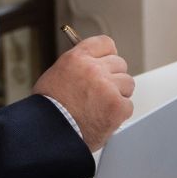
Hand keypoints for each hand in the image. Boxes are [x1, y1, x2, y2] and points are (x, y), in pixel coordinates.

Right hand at [33, 35, 134, 151]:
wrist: (48, 134)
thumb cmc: (49, 109)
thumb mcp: (57, 75)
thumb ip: (78, 66)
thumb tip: (93, 63)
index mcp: (77, 58)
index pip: (105, 43)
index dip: (107, 55)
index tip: (107, 63)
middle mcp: (94, 69)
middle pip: (120, 64)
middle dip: (113, 77)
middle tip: (101, 92)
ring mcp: (107, 88)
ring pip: (127, 83)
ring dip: (118, 94)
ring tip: (100, 107)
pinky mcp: (117, 107)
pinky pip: (128, 105)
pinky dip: (118, 113)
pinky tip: (103, 118)